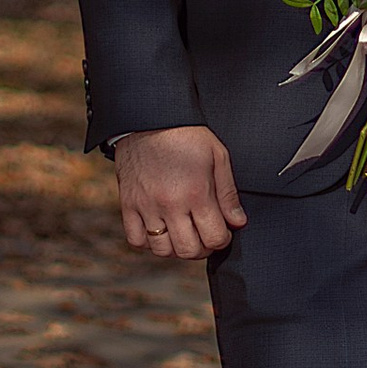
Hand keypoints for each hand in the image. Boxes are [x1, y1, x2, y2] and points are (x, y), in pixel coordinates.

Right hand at [113, 124, 245, 260]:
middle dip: (202, 247)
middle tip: (204, 234)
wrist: (149, 117)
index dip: (223, 239)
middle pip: (189, 250)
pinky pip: (136, 240)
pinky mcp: (128, 204)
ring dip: (176, 248)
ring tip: (183, 233)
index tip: (222, 230)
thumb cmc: (186, 134)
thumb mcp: (218, 156)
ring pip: (162, 250)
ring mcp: (147, 206)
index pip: (214, 237)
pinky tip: (159, 229)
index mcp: (196, 193)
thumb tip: (238, 221)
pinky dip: (148, 242)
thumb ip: (228, 193)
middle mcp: (171, 204)